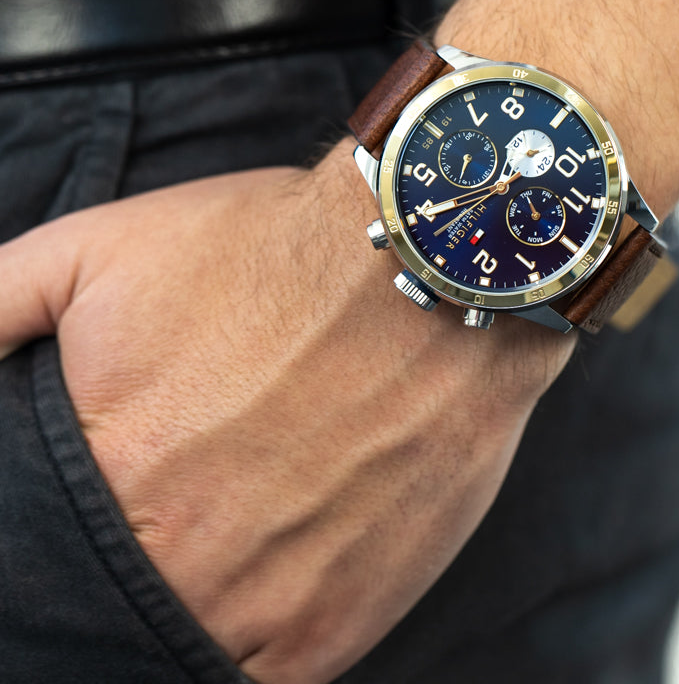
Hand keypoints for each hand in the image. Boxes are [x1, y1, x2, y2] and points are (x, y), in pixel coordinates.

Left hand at [0, 141, 572, 683]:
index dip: (62, 545)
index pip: (37, 571)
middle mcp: (176, 559)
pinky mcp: (341, 621)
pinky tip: (263, 581)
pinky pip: (264, 679)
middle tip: (169, 517)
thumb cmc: (273, 249)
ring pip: (184, 653)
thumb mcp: (103, 247)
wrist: (430, 265)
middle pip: (111, 614)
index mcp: (105, 477)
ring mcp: (265, 601)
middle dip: (127, 571)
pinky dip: (249, 645)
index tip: (102, 506)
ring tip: (218, 548)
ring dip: (187, 614)